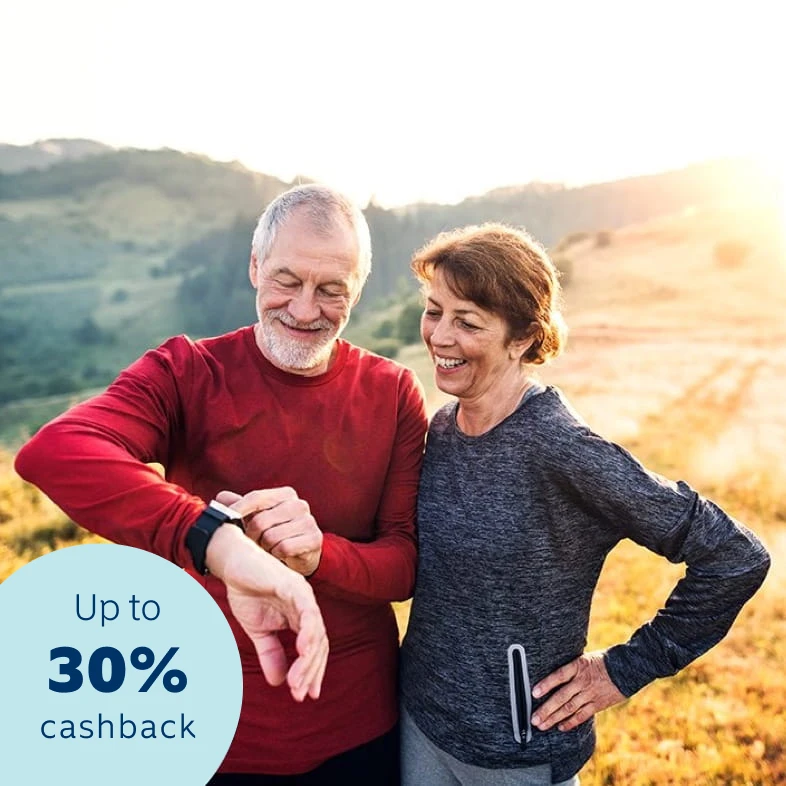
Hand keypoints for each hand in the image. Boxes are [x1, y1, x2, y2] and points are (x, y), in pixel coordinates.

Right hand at [205, 523, 327, 700]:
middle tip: (301, 694)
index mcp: (301, 616)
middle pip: (320, 643)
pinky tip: (303, 650)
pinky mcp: (294, 586)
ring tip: (298, 682)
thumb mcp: (258, 630)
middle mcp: (307, 606)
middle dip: (311, 671)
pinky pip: (308, 611)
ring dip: (308, 659)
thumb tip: (278, 682)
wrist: (233, 564)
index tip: (306, 695)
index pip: (315, 648)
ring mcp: (303, 595)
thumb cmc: (247, 591)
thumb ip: (270, 652)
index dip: (312, 671)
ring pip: (317, 631)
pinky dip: (308, 631)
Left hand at [217, 488, 322, 576]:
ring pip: (271, 537)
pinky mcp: (314, 539)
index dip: (238, 509)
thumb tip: (221, 497)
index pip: (256, 497)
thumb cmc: (275, 532)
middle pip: (261, 520)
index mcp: (286, 494)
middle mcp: (299, 504)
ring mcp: (309, 521)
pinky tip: (280, 554)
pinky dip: (277, 555)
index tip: (226, 519)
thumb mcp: (256, 518)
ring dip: (265, 547)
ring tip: (268, 548)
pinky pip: (284, 548)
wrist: (300, 554)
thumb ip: (239, 506)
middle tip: (255, 541)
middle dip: (252, 535)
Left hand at [530, 651, 625, 731]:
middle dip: (546, 709)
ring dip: (554, 718)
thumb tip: (552, 673)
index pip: (559, 676)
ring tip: (542, 725)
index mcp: (578, 666)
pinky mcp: (598, 704)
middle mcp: (583, 681)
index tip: (534, 693)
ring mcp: (590, 694)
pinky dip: (571, 722)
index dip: (546, 684)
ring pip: (569, 709)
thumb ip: (570, 668)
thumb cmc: (601, 661)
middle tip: (534, 719)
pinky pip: (582, 715)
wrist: (626, 668)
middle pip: (561, 697)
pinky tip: (560, 727)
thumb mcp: (584, 658)